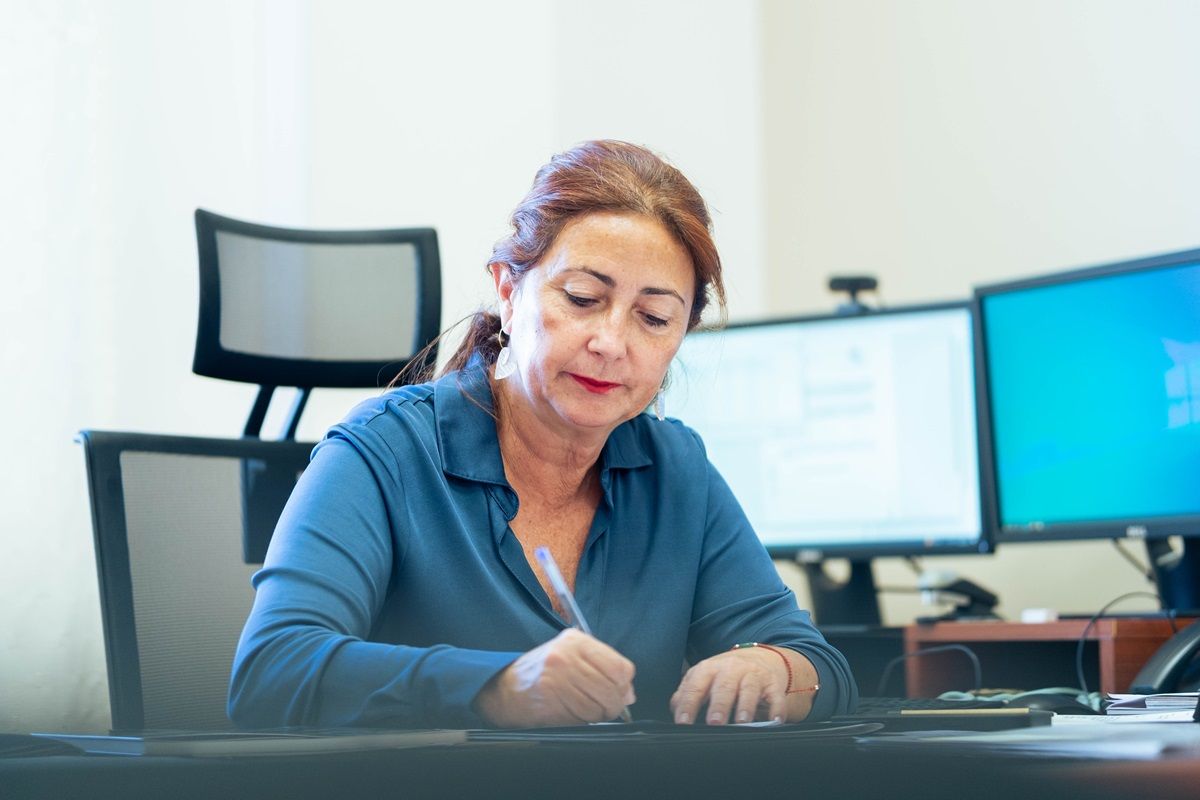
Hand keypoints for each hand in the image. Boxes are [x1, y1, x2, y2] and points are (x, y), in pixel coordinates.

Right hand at [474, 628, 635, 727]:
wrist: (502, 688)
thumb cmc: (540, 673)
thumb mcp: (570, 657)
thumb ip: (601, 668)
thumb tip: (628, 692)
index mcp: (575, 641)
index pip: (620, 666)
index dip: (624, 684)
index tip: (619, 691)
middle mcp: (567, 656)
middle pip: (613, 688)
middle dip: (614, 703)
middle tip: (607, 707)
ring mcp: (558, 678)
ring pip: (601, 705)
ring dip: (600, 714)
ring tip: (587, 710)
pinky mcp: (551, 700)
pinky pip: (584, 717)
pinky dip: (586, 720)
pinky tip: (574, 713)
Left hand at [670, 646, 813, 724]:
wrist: (758, 659)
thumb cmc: (724, 675)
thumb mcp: (703, 678)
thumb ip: (686, 693)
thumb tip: (674, 710)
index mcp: (709, 669)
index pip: (695, 686)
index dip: (688, 704)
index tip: (683, 723)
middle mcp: (731, 670)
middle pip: (724, 686)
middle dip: (719, 705)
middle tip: (714, 723)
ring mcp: (753, 676)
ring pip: (749, 690)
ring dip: (745, 706)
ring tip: (742, 722)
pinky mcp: (773, 685)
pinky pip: (776, 697)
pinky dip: (776, 709)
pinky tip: (774, 721)